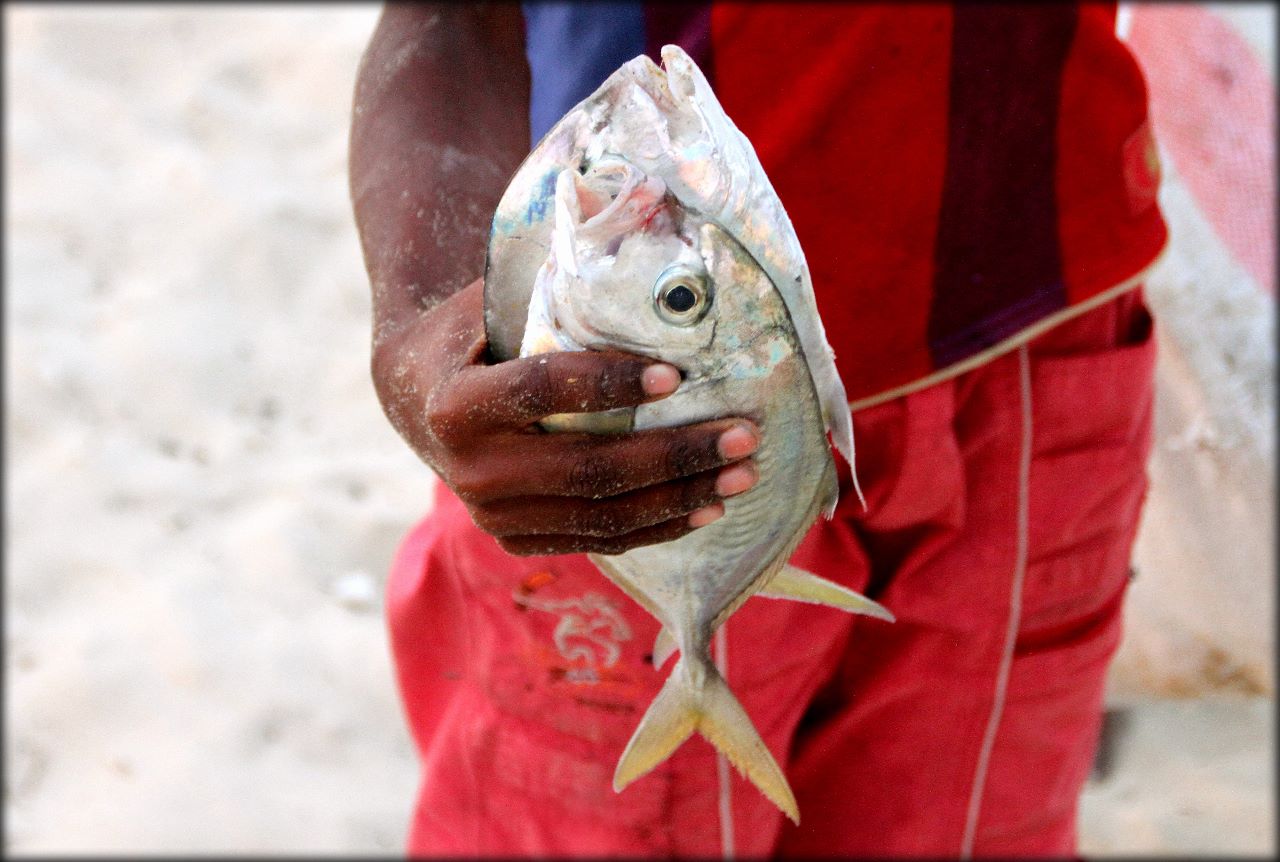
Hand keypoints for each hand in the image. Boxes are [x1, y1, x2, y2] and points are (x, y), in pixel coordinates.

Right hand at [372, 279, 759, 555]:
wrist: (418, 395)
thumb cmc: (473, 332)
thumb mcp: (496, 300)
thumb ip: (556, 289)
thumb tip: (650, 259)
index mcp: (458, 403)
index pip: (541, 391)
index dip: (607, 385)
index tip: (675, 374)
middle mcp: (472, 469)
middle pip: (586, 468)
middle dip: (673, 454)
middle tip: (741, 434)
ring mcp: (494, 514)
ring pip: (600, 514)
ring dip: (680, 496)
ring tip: (742, 474)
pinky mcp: (517, 537)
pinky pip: (598, 539)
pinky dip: (657, 526)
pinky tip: (707, 508)